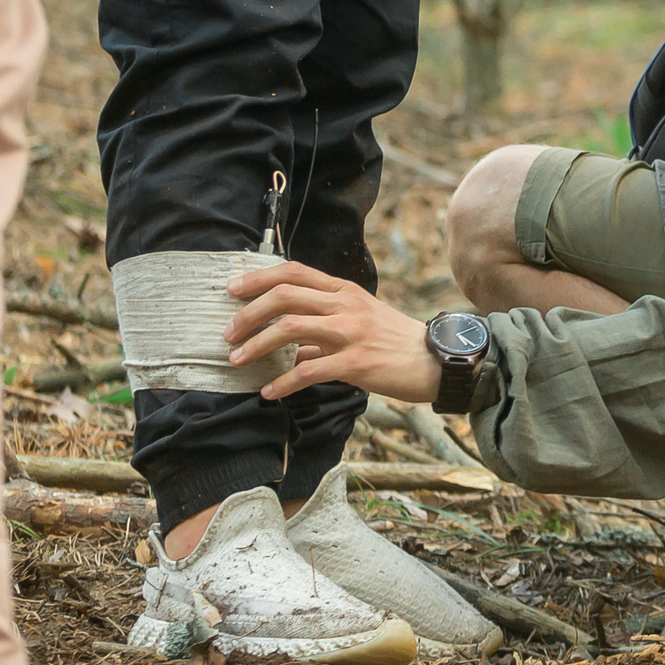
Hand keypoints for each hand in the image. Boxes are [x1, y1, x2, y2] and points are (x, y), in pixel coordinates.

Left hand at [223, 260, 439, 402]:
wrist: (436, 361)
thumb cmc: (395, 342)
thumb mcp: (360, 321)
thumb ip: (323, 329)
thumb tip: (292, 351)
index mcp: (344, 290)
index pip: (294, 272)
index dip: (259, 278)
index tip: (232, 290)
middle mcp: (345, 305)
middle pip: (285, 296)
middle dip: (248, 314)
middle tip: (228, 333)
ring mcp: (350, 332)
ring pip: (290, 329)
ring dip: (256, 344)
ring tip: (238, 359)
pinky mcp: (356, 363)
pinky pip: (308, 371)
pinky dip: (282, 383)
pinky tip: (268, 392)